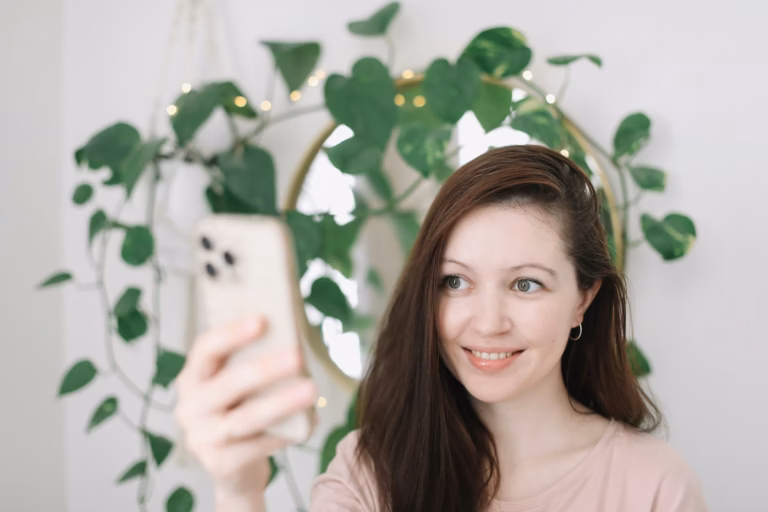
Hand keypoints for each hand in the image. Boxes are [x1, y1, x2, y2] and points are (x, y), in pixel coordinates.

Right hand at [174, 315, 316, 501]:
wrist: (233, 467)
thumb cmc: (241, 410)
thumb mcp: (238, 386)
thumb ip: (250, 363)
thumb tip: (292, 337)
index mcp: (192, 378)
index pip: (205, 350)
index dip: (230, 334)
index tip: (261, 320)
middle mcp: (189, 407)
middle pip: (228, 384)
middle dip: (264, 369)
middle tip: (296, 355)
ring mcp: (201, 438)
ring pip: (245, 418)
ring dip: (281, 402)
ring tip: (311, 389)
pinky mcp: (220, 464)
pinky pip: (257, 446)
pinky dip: (284, 434)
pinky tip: (308, 423)